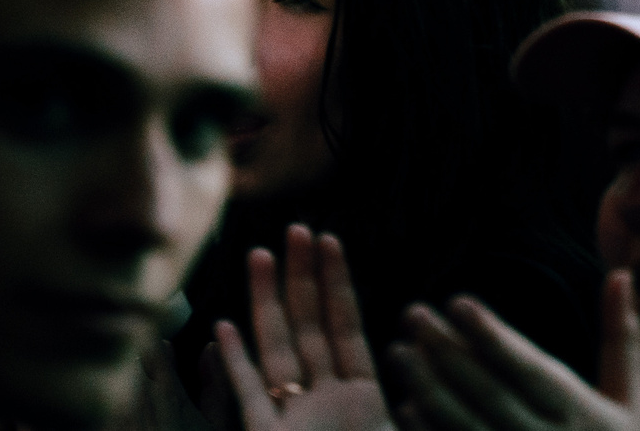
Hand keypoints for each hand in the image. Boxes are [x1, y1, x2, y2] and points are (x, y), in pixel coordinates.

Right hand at [214, 226, 394, 430]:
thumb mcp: (400, 429)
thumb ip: (409, 391)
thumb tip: (415, 340)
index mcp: (363, 400)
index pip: (347, 328)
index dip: (338, 284)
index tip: (330, 241)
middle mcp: (325, 403)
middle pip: (309, 329)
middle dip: (302, 278)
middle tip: (296, 228)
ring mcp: (294, 422)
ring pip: (277, 352)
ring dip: (267, 302)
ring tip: (259, 254)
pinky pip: (249, 399)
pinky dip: (236, 365)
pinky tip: (224, 327)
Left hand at [392, 272, 639, 430]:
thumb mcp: (630, 400)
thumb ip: (622, 338)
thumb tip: (620, 274)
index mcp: (579, 414)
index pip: (528, 368)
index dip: (491, 335)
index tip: (456, 302)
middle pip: (489, 392)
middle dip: (447, 351)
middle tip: (411, 314)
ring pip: (466, 427)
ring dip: (428, 389)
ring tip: (398, 352)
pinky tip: (405, 408)